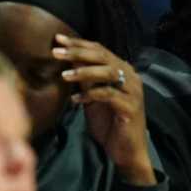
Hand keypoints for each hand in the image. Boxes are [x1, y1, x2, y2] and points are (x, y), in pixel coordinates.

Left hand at [53, 34, 154, 185]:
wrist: (126, 151)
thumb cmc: (110, 124)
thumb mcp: (93, 96)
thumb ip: (86, 78)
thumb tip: (69, 58)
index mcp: (124, 72)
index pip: (100, 50)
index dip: (79, 43)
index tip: (58, 39)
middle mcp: (132, 78)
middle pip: (103, 56)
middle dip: (78, 52)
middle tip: (56, 52)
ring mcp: (133, 93)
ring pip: (107, 72)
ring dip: (83, 71)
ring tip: (64, 75)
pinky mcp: (131, 108)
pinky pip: (107, 95)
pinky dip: (89, 95)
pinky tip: (75, 100)